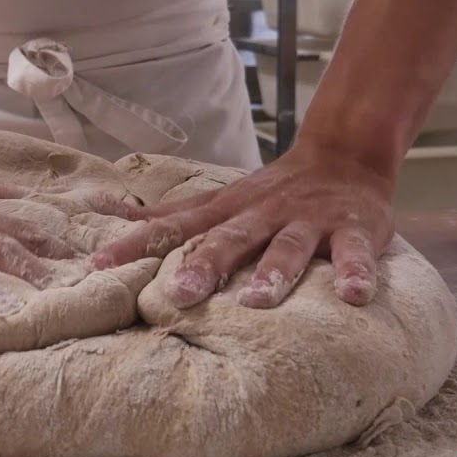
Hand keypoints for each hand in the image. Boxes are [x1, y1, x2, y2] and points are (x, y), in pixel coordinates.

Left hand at [92, 143, 394, 307]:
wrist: (346, 155)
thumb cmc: (272, 191)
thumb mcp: (217, 199)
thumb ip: (168, 215)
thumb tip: (105, 213)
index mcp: (228, 211)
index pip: (175, 228)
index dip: (137, 246)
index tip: (100, 269)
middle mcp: (263, 214)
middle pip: (229, 238)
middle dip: (204, 264)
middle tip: (181, 295)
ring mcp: (308, 221)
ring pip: (288, 246)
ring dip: (274, 273)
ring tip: (259, 301)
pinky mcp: (353, 230)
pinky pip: (355, 253)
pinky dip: (356, 272)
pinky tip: (354, 295)